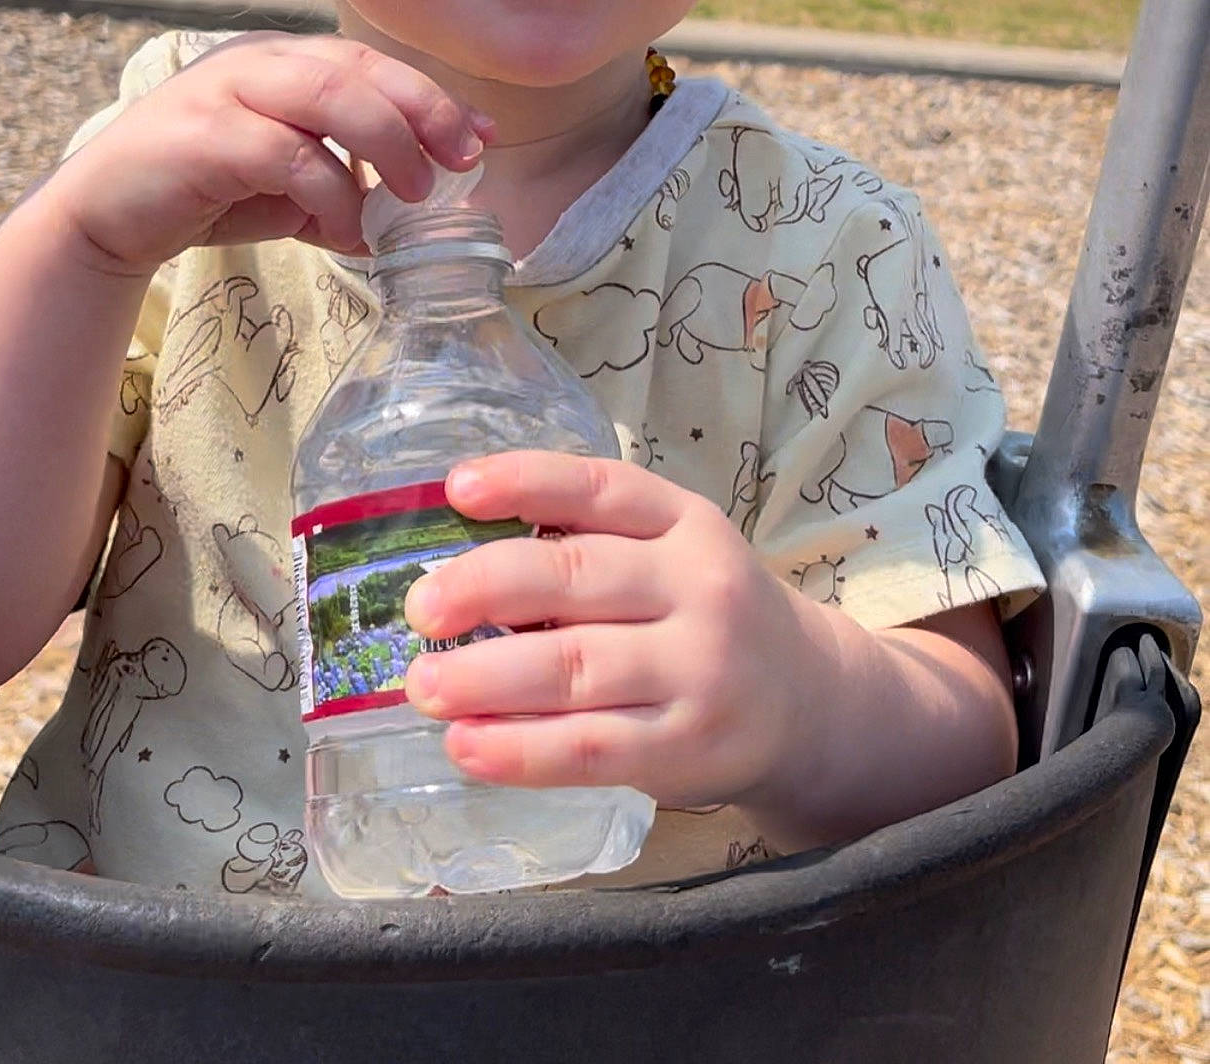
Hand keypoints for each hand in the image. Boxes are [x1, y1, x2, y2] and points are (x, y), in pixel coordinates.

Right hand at [45, 32, 491, 275]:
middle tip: (463, 160)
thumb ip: (349, 183)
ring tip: (414, 194)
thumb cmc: (207, 191)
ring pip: (327, 94)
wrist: (107, 215)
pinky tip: (349, 231)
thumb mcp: (292, 185)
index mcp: (285, 60)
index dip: (431, 97)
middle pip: (358, 67)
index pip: (372, 64)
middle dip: (421, 111)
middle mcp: (259, 61)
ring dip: (385, 142)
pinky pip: (285, 153)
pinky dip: (330, 192)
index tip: (481, 136)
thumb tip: (419, 209)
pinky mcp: (202, 135)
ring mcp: (227, 90)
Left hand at [402, 451, 812, 810]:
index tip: (456, 489)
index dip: (525, 482)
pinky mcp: (687, 746)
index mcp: (685, 522)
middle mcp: (697, 587)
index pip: (600, 488)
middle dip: (485, 588)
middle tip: (420, 608)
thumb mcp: (675, 553)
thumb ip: (594, 544)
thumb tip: (458, 558)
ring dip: (486, 676)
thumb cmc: (707, 615)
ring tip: (424, 684)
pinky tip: (467, 746)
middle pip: (576, 577)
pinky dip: (520, 749)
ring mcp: (697, 669)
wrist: (811, 701)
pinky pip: (590, 748)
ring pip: (575, 668)